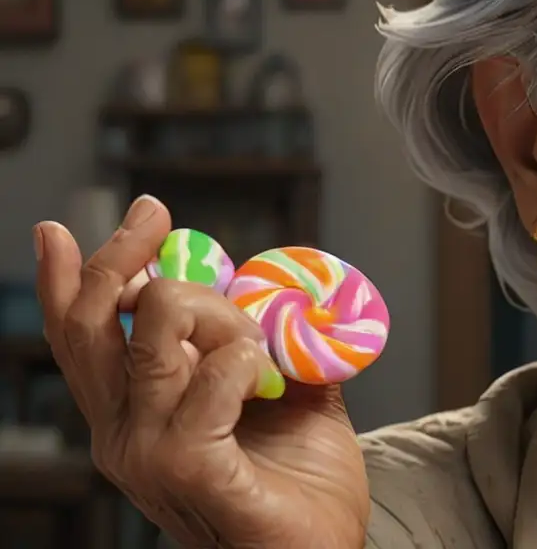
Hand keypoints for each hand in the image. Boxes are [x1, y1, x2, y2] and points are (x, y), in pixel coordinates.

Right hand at [34, 196, 368, 548]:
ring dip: (223, 315)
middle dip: (125, 253)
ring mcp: (145, 454)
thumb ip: (272, 344)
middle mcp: (122, 434)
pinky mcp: (186, 469)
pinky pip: (210, 380)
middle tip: (159, 217)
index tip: (67, 227)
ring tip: (262, 347)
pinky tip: (269, 379)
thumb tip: (277, 287)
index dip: (69, 278)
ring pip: (158, 332)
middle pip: (96, 321)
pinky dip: (247, 360)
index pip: (79, 339)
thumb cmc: (302, 485)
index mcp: (133, 416)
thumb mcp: (287, 395)